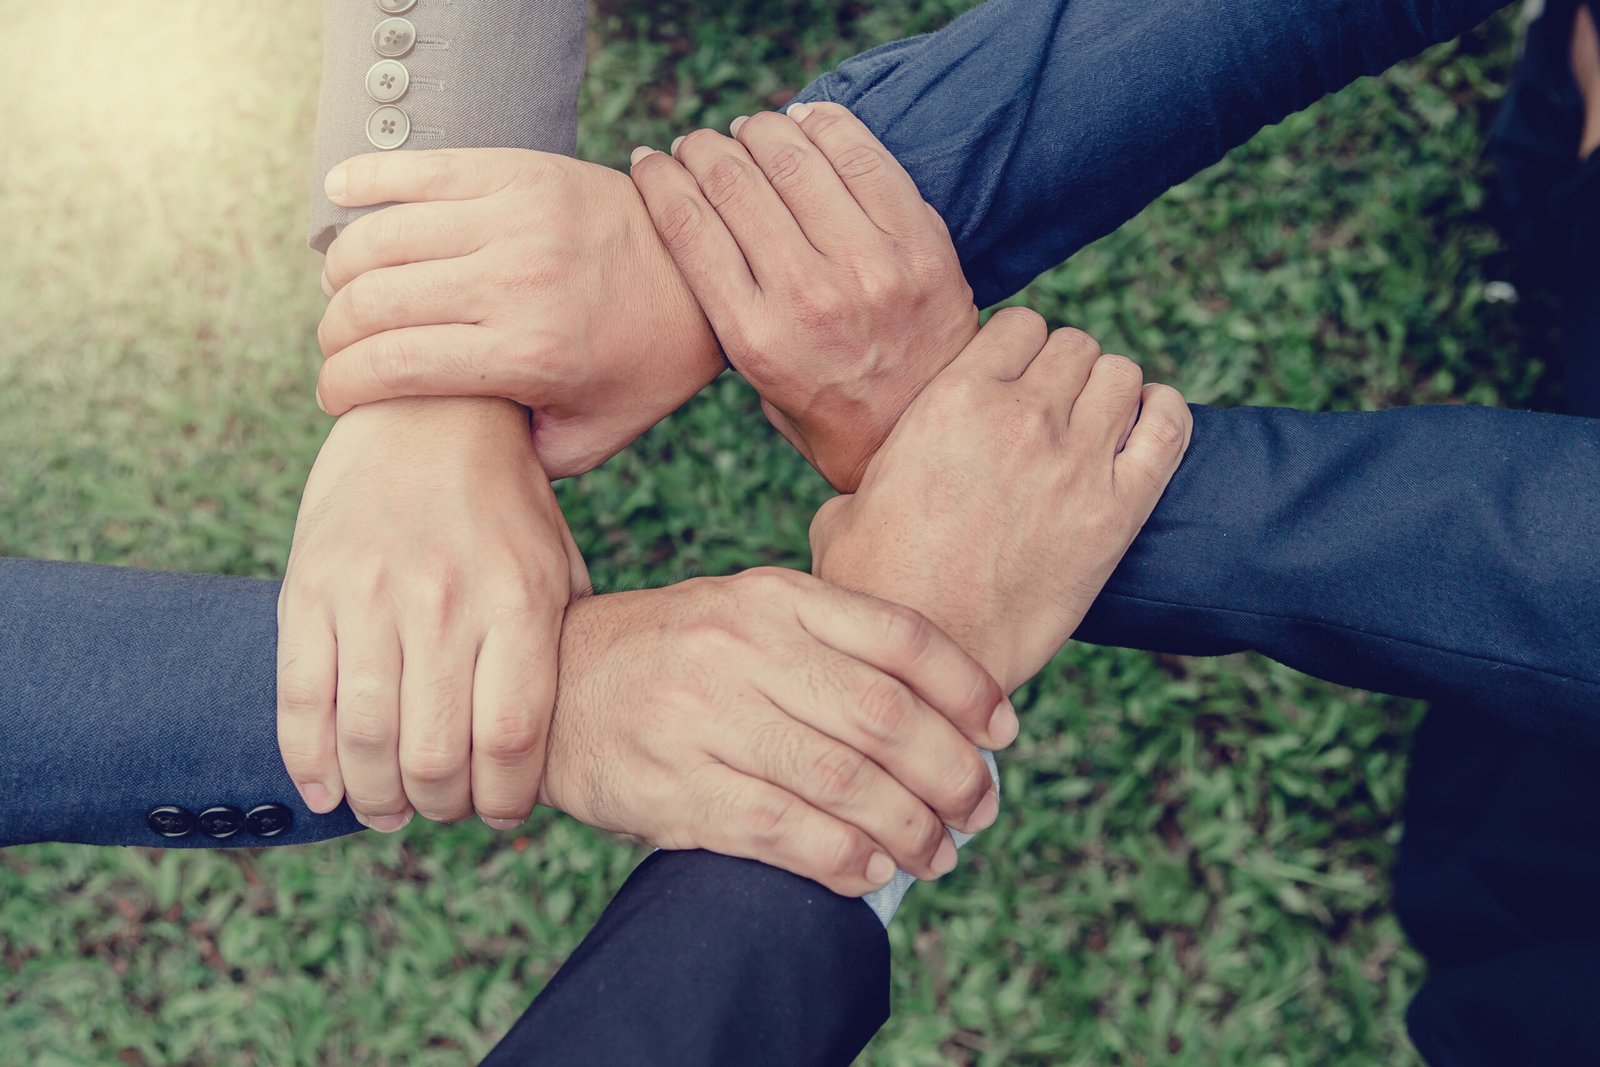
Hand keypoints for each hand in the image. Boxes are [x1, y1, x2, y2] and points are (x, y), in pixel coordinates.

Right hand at [276, 396, 588, 830]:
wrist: (425, 410)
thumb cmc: (504, 503)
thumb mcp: (557, 564)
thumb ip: (559, 649)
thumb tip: (559, 748)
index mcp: (520, 601)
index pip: (512, 739)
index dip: (505, 800)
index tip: (502, 815)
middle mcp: (447, 601)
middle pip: (436, 755)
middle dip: (441, 807)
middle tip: (444, 811)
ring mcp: (371, 594)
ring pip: (366, 739)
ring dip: (377, 798)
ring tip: (391, 811)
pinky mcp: (310, 586)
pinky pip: (301, 698)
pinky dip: (310, 762)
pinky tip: (329, 790)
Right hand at [313, 150, 722, 477]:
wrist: (703, 278)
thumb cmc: (642, 368)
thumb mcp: (589, 438)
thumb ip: (515, 459)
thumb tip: (441, 460)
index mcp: (528, 352)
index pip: (390, 365)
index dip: (340, 384)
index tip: (334, 397)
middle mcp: (517, 280)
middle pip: (372, 301)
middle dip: (334, 333)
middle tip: (339, 348)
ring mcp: (516, 216)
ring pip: (381, 236)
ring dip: (342, 268)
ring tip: (346, 291)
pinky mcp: (520, 169)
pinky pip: (416, 167)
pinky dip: (364, 179)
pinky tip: (339, 195)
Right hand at [537, 569, 1014, 895]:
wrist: (551, 685)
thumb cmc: (673, 652)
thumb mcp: (747, 611)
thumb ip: (831, 640)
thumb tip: (943, 708)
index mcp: (773, 598)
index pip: (900, 637)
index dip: (967, 689)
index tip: (1003, 734)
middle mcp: (742, 649)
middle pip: (884, 717)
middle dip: (951, 774)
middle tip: (980, 807)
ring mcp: (704, 719)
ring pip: (842, 781)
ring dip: (909, 829)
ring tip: (938, 854)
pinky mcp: (674, 788)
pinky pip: (781, 832)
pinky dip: (842, 860)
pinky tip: (870, 872)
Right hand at [628, 102, 977, 490]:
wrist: (936, 441)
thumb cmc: (839, 418)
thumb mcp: (766, 394)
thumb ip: (736, 323)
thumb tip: (704, 240)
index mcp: (757, 340)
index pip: (689, 227)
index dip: (659, 179)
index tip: (649, 161)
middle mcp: (810, 298)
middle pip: (735, 185)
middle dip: (704, 150)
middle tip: (699, 143)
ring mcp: (871, 267)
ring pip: (796, 161)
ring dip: (760, 131)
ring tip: (749, 130)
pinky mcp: (921, 246)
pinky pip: (866, 159)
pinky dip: (828, 126)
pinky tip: (807, 120)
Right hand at [810, 309, 1192, 691]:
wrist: (931, 662)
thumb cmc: (878, 590)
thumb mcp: (848, 506)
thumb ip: (883, 461)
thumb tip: (886, 460)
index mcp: (951, 402)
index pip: (1016, 324)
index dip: (1016, 349)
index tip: (1011, 380)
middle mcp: (1020, 419)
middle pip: (1074, 344)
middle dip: (1063, 371)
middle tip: (1051, 409)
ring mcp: (1075, 464)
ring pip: (1121, 375)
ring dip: (1109, 392)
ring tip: (1094, 423)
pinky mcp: (1117, 514)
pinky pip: (1169, 427)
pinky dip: (1164, 415)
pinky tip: (1145, 427)